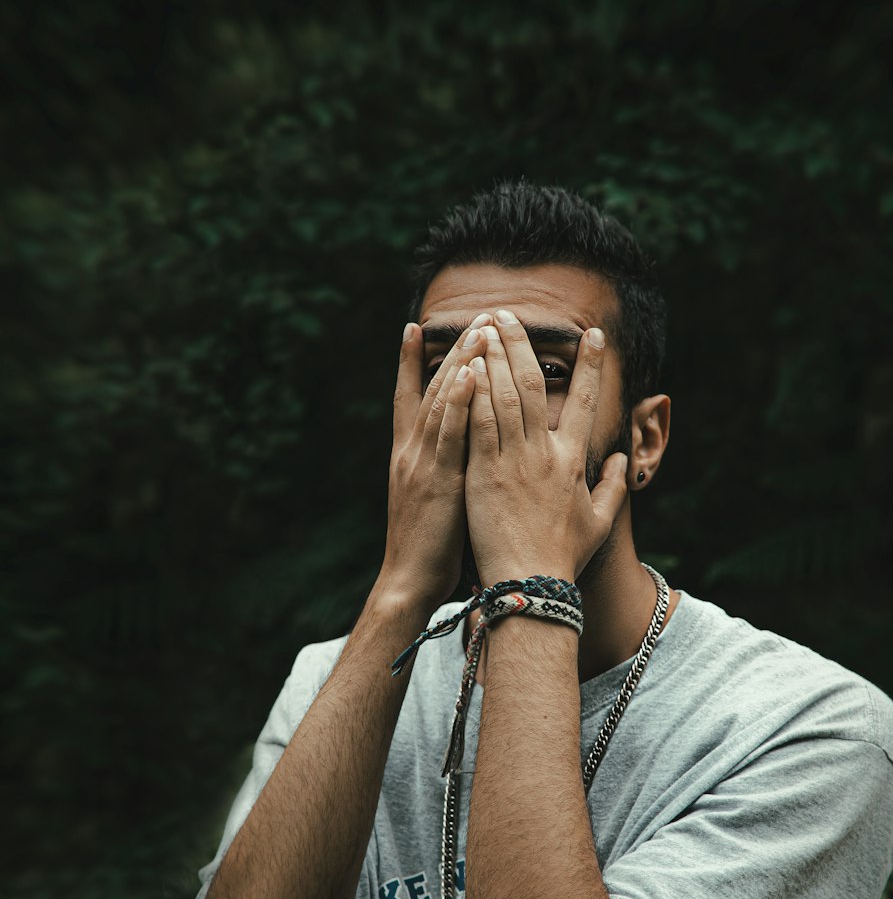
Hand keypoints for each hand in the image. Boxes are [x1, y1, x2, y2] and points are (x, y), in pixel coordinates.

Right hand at [379, 317, 486, 609]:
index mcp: (409, 456)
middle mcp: (411, 451)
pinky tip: (470, 373)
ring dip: (460, 363)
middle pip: (431, 389)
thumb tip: (461, 454)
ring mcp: (422, 463)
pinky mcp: (438, 481)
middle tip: (475, 316)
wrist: (408, 582)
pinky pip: (449, 435)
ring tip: (479, 329)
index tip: (413, 326)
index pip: (409, 398)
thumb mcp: (434, 500)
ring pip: (440, 403)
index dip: (409, 362)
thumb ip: (444, 470)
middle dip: (453, 351)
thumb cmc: (429, 548)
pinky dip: (457, 401)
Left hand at [464, 313, 628, 586]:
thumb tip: (619, 462)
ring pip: (504, 395)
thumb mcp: (597, 522)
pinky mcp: (482, 471)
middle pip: (534, 385)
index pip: (587, 403)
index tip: (593, 336)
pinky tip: (466, 364)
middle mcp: (544, 453)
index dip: (592, 367)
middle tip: (508, 315)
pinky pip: (477, 421)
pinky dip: (473, 390)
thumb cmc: (563, 558)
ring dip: (494, 356)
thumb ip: (610, 487)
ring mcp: (512, 460)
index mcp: (572, 461)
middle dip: (522, 345)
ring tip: (484, 325)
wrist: (530, 583)